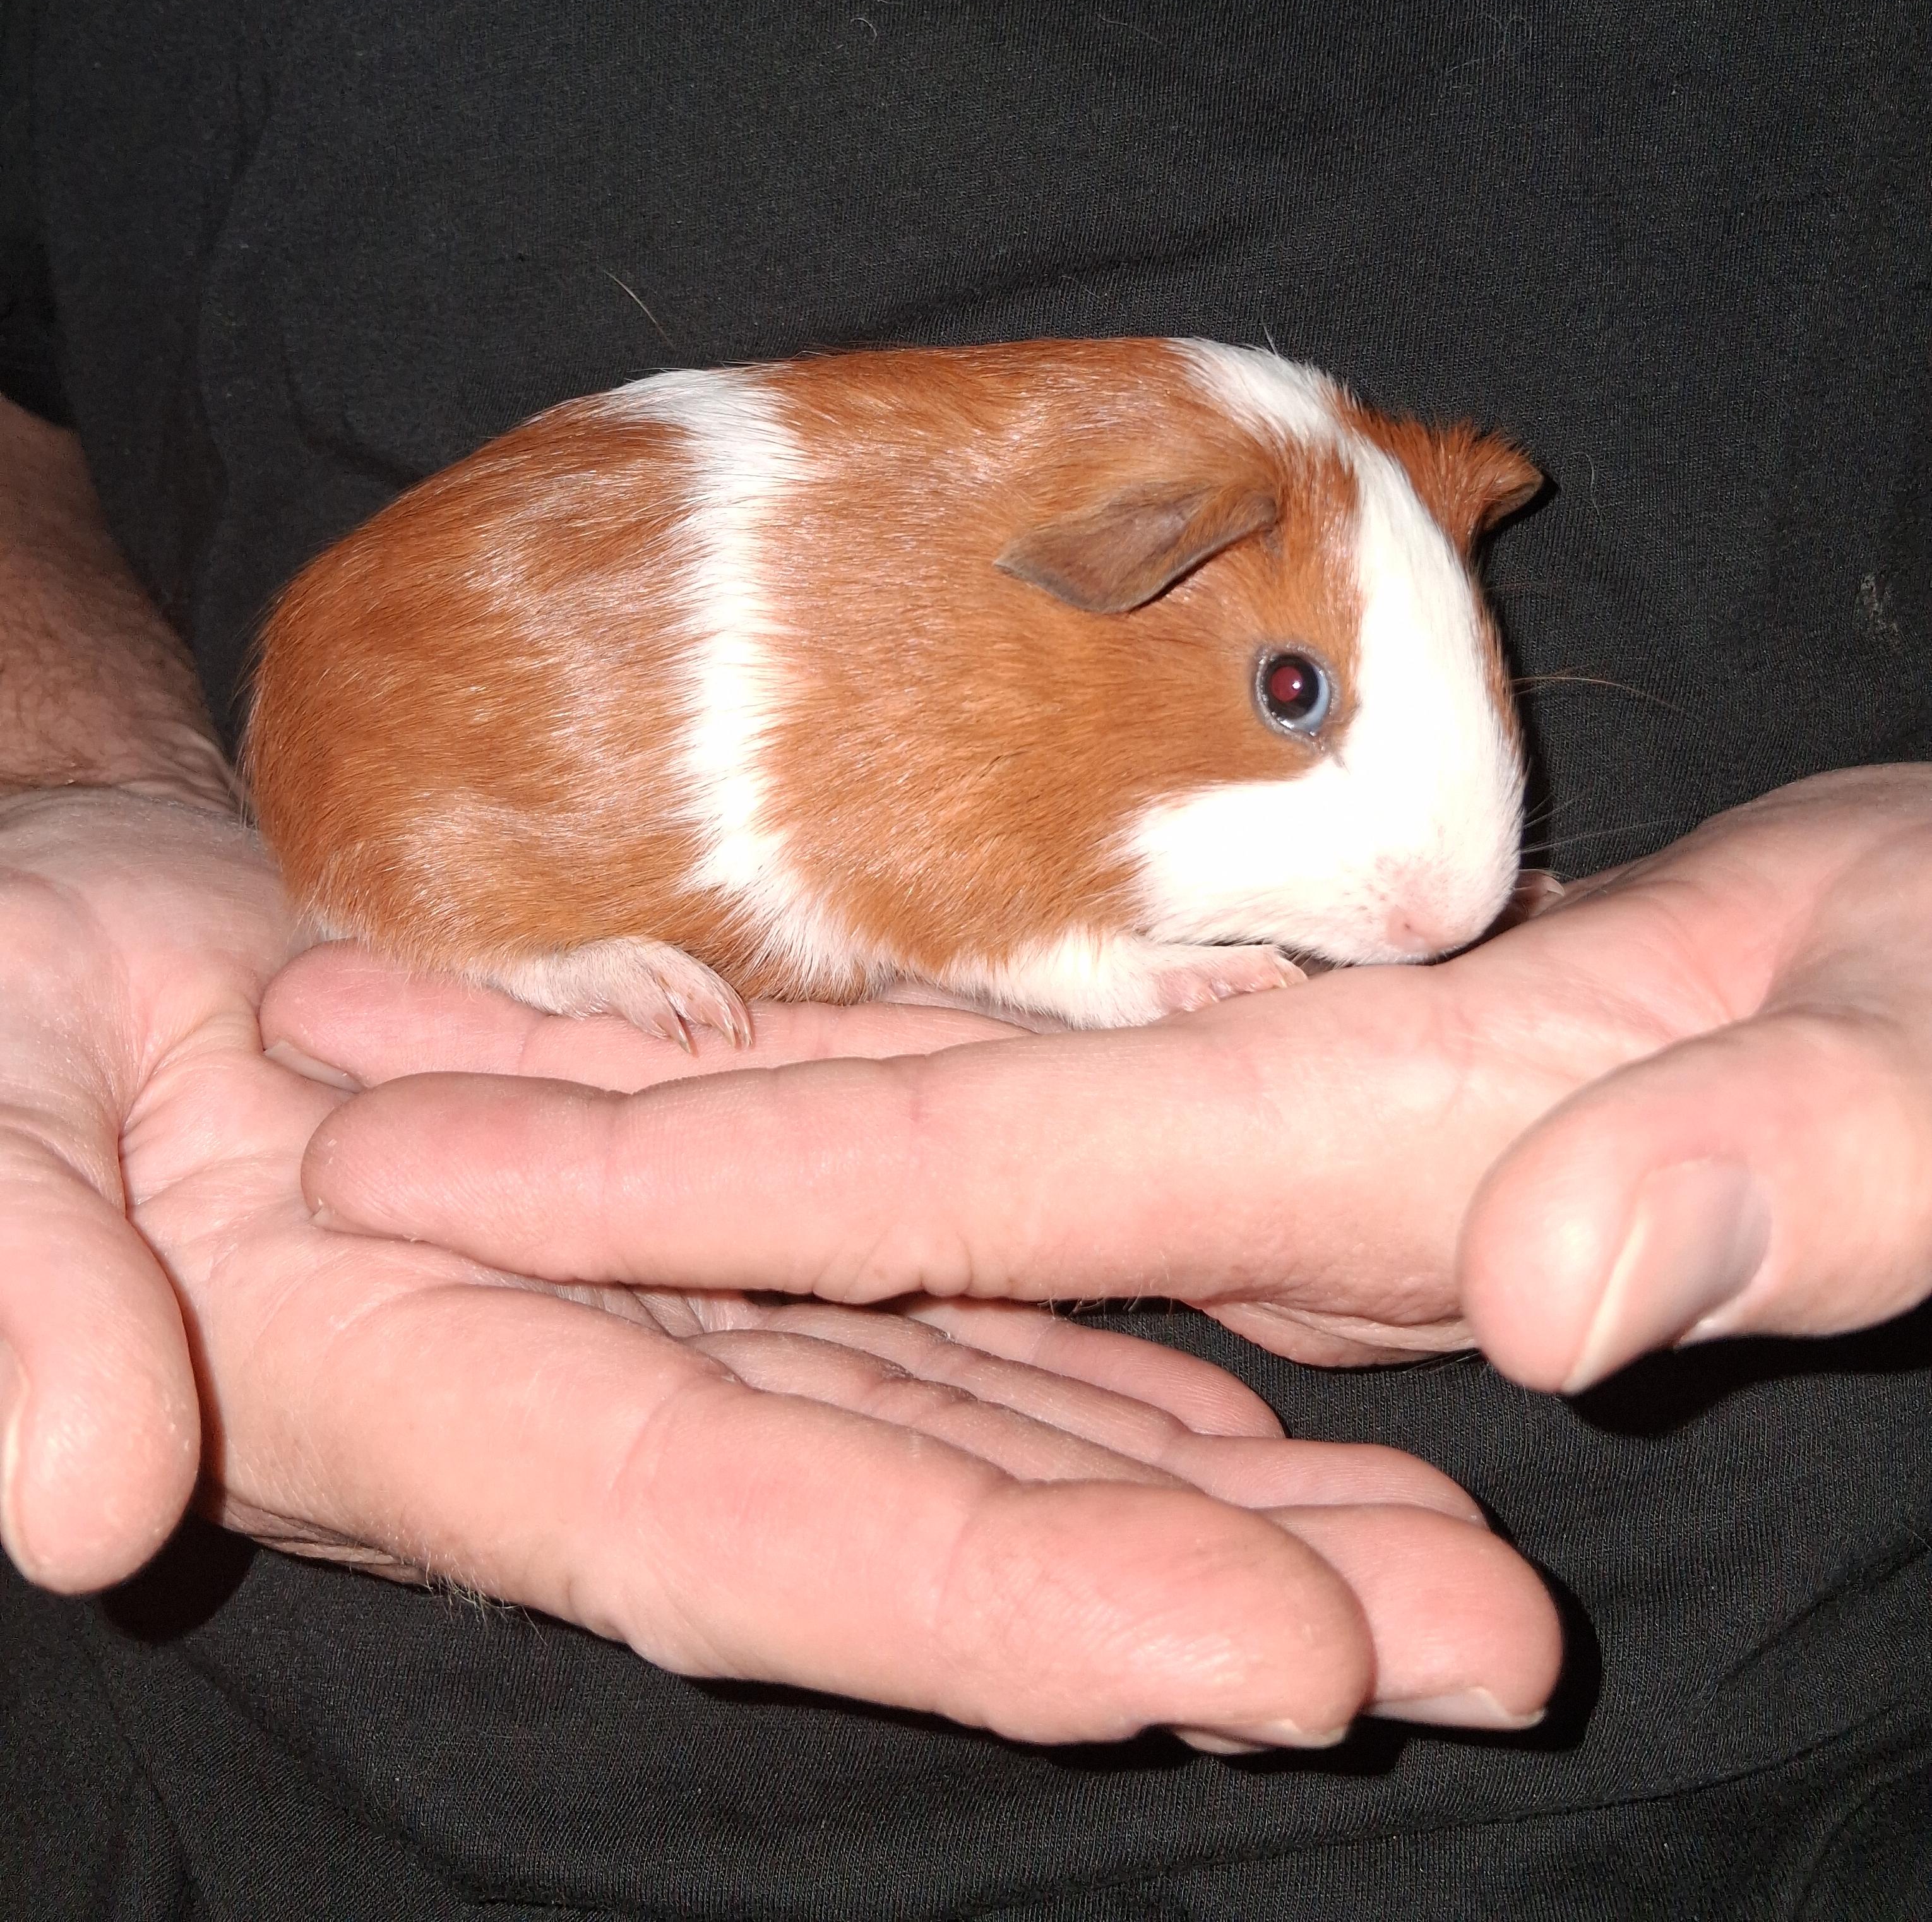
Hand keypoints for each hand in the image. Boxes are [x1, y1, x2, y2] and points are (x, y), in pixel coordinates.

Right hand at [0, 790, 1557, 1748]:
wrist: (51, 950)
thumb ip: (9, 1288)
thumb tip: (69, 1481)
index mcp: (419, 1400)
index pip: (742, 1531)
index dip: (996, 1601)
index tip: (1266, 1653)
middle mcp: (589, 1391)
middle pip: (932, 1509)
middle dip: (1203, 1588)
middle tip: (1493, 1641)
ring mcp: (660, 1312)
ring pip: (970, 1411)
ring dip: (1207, 1487)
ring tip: (1449, 1545)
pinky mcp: (693, 1216)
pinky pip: (919, 1298)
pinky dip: (1085, 1356)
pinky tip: (1242, 1397)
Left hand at [295, 766, 1931, 1402]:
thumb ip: (1775, 1168)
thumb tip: (1562, 1283)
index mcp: (1360, 1175)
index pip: (928, 1197)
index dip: (652, 1188)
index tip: (392, 1158)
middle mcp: (1262, 1177)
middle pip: (846, 1160)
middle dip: (572, 1134)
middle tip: (306, 1053)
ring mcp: (1275, 1123)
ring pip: (912, 1098)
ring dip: (673, 1074)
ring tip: (449, 1007)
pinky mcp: (1315, 1054)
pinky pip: (1030, 1056)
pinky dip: (866, 1037)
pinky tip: (742, 996)